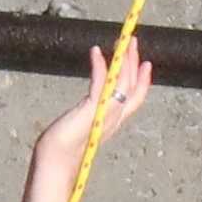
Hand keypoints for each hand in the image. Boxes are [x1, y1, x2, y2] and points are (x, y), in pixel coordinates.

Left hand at [20, 42, 152, 201]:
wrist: (55, 160)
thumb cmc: (63, 148)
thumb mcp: (82, 126)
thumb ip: (89, 114)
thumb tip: (87, 107)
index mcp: (114, 122)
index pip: (136, 98)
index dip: (143, 81)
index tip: (145, 63)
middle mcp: (114, 117)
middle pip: (132, 85)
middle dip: (134, 61)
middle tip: (133, 41)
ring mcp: (106, 113)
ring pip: (122, 81)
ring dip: (123, 58)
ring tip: (122, 41)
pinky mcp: (94, 109)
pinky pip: (101, 82)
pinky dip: (99, 65)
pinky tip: (95, 52)